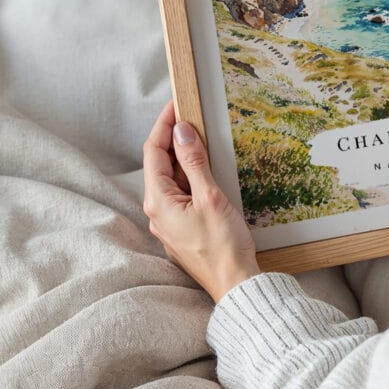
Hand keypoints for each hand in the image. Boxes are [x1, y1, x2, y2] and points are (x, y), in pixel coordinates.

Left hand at [143, 99, 260, 301]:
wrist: (234, 284)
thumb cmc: (223, 245)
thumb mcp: (210, 196)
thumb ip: (194, 161)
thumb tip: (182, 130)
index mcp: (158, 201)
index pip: (154, 151)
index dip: (164, 124)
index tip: (177, 104)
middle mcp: (157, 211)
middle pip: (159, 163)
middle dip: (173, 136)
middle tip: (191, 114)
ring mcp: (169, 221)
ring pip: (171, 178)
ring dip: (182, 155)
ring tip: (200, 134)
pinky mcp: (182, 227)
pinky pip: (180, 192)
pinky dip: (190, 173)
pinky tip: (205, 167)